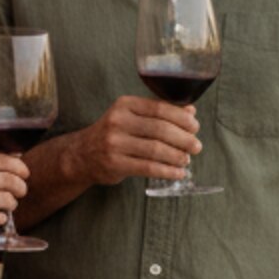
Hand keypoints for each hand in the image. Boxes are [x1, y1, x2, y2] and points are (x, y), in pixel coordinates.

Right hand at [0, 155, 29, 244]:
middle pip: (10, 180)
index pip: (4, 160)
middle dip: (21, 187)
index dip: (20, 167)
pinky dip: (1, 219)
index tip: (25, 174)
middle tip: (20, 192)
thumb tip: (15, 156)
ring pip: (8, 200)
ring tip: (6, 207)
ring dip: (12, 204)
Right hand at [69, 97, 199, 186]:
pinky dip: (167, 171)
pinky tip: (178, 173)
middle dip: (183, 138)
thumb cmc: (114, 134)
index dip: (181, 118)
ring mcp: (114, 143)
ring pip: (155, 149)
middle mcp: (118, 121)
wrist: (82, 154)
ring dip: (177, 156)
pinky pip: (148, 168)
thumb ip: (159, 112)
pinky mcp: (115, 163)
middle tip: (196, 146)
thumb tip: (191, 112)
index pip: (159, 108)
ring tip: (187, 160)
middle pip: (160, 129)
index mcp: (125, 105)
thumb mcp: (131, 116)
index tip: (195, 126)